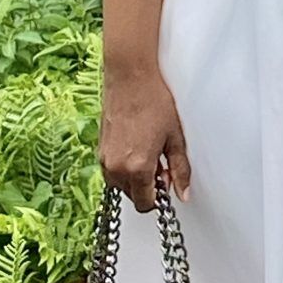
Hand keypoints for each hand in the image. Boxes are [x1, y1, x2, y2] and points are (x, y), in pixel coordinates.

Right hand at [99, 66, 191, 213]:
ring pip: (120, 186)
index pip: (145, 204)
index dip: (159, 197)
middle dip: (147, 188)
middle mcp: (116, 167)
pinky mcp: (99, 150)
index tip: (167, 182)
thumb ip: (180, 170)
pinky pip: (112, 172)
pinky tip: (136, 148)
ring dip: (134, 179)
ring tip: (149, 154)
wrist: (131, 78)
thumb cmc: (154, 102)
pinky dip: (124, 168)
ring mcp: (105, 159)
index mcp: (137, 167)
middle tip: (161, 165)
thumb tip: (183, 193)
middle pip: (132, 197)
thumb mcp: (175, 138)